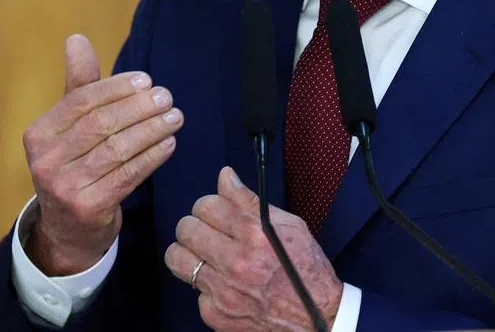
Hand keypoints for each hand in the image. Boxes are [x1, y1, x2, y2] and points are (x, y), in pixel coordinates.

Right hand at [22, 34, 183, 274]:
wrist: (69, 229)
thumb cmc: (75, 164)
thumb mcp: (71, 126)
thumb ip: (79, 84)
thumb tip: (76, 38)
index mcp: (38, 134)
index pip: (81, 101)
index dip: (116, 88)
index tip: (146, 81)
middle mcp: (45, 161)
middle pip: (101, 125)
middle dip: (139, 108)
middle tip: (167, 98)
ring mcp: (64, 187)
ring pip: (117, 150)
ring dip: (151, 130)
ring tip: (175, 117)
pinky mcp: (87, 208)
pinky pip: (127, 176)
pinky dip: (152, 157)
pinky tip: (169, 144)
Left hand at [164, 167, 342, 330]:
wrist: (318, 317)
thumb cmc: (307, 269)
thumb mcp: (288, 225)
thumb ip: (249, 200)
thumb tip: (225, 176)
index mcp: (253, 234)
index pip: (205, 205)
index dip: (208, 205)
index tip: (214, 211)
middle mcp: (235, 262)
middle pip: (186, 229)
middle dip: (194, 225)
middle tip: (205, 231)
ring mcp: (223, 292)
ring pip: (176, 259)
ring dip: (188, 252)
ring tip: (204, 254)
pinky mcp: (216, 315)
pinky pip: (194, 291)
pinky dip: (206, 286)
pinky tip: (224, 284)